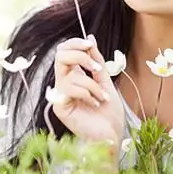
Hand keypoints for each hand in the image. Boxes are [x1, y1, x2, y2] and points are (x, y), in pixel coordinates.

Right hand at [52, 35, 125, 152]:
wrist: (112, 135)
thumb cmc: (109, 112)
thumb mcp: (105, 81)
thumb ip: (96, 61)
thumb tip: (90, 38)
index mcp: (73, 75)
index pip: (64, 50)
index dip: (74, 43)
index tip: (90, 45)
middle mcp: (64, 83)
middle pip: (60, 56)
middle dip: (80, 56)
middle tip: (97, 68)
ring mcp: (60, 95)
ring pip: (70, 74)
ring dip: (92, 84)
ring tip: (102, 97)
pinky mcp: (60, 107)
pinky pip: (70, 89)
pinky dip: (88, 94)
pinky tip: (95, 104)